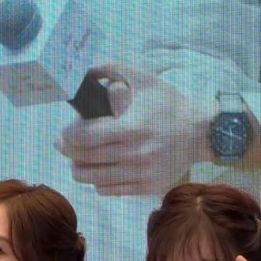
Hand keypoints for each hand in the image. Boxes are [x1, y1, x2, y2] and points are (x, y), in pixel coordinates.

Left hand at [55, 64, 212, 194]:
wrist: (198, 133)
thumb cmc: (167, 104)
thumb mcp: (143, 79)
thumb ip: (111, 69)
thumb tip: (83, 69)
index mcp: (131, 127)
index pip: (86, 138)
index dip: (68, 137)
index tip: (62, 135)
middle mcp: (135, 154)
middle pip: (86, 160)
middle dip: (69, 153)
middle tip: (64, 146)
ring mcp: (140, 174)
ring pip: (94, 179)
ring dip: (80, 170)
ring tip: (77, 161)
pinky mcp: (145, 188)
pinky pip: (109, 190)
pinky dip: (98, 182)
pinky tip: (98, 171)